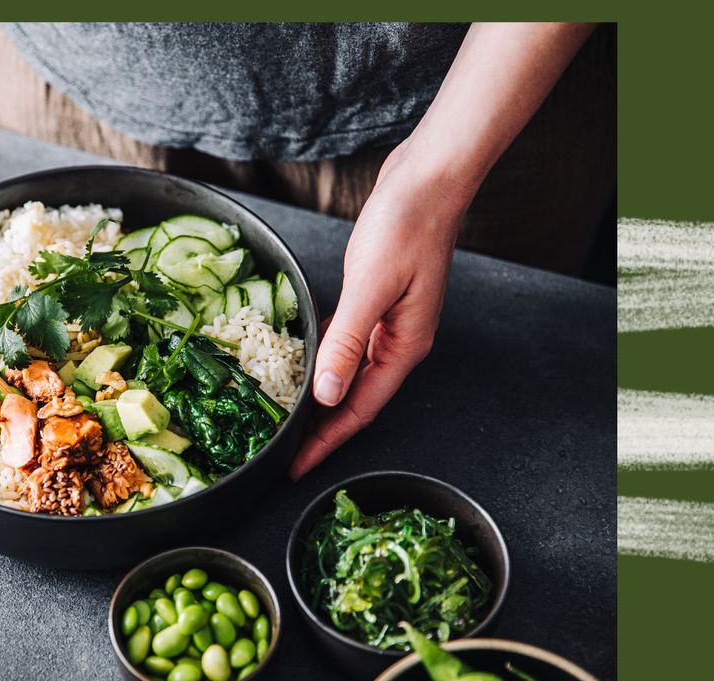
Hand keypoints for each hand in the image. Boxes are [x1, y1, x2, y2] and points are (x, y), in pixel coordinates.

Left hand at [289, 140, 470, 477]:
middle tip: (285, 452)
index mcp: (404, 346)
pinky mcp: (377, 300)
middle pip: (355, 400)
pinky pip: (347, 344)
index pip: (360, 410)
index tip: (296, 468)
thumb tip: (326, 394)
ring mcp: (389, 321)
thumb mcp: (371, 287)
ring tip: (289, 418)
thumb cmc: (407, 225)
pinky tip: (304, 363)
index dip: (326, 442)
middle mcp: (399, 341)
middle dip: (321, 430)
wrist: (427, 179)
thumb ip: (346, 342)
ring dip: (321, 397)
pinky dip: (325, 359)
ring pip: (350, 373)